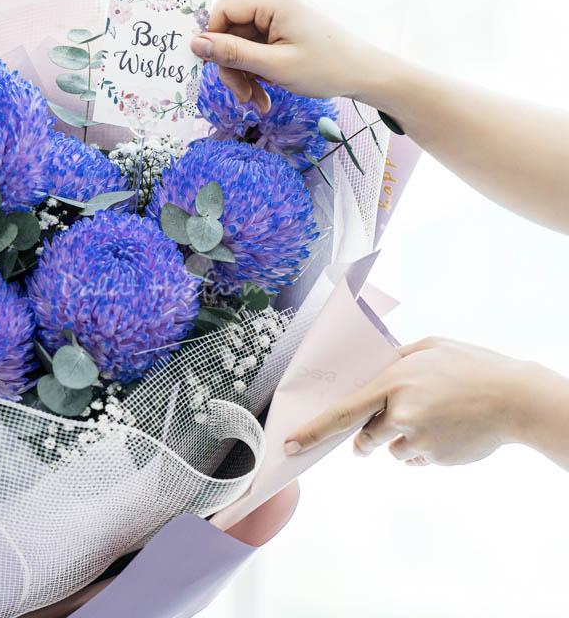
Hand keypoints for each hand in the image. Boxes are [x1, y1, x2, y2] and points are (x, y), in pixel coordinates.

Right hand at [189, 0, 403, 108]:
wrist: (365, 74)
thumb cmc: (326, 68)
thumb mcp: (274, 66)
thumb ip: (232, 54)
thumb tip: (194, 44)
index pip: (223, 11)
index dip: (212, 41)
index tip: (213, 70)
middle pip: (232, 32)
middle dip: (234, 67)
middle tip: (243, 97)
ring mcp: (282, 13)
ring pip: (244, 44)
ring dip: (246, 75)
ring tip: (258, 101)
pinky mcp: (287, 27)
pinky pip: (259, 47)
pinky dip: (259, 71)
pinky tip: (266, 92)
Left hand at [284, 337, 532, 466]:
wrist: (515, 398)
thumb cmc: (470, 366)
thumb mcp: (428, 348)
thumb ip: (395, 357)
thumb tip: (372, 362)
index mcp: (392, 381)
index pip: (342, 411)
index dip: (314, 430)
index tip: (290, 444)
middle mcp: (400, 412)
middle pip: (364, 437)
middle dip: (366, 437)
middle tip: (384, 424)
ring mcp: (418, 438)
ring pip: (390, 450)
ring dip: (399, 439)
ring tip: (432, 419)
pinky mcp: (435, 457)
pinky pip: (413, 458)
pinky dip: (421, 450)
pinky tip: (444, 431)